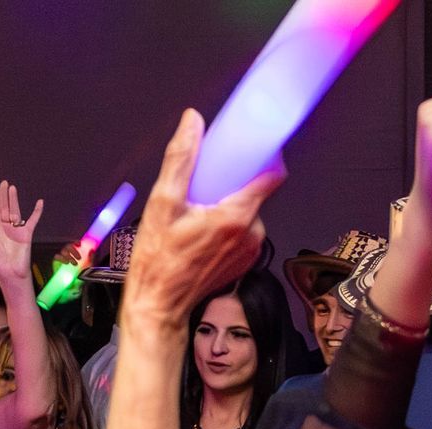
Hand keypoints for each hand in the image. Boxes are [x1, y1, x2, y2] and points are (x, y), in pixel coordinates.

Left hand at [0, 181, 44, 283]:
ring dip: (14, 200)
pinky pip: (32, 221)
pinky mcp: (26, 235)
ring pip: (16, 211)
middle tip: (5, 183)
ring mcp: (17, 231)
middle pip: (6, 207)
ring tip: (13, 188)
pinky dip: (37, 212)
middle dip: (5, 195)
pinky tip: (40, 202)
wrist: (10, 276)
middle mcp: (8, 229)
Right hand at [121, 109, 281, 334]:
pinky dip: (229, 222)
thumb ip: (181, 159)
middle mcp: (252, 234)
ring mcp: (251, 250)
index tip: (252, 142)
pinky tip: (204, 226)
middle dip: (237, 179)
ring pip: (249, 211)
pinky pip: (244, 230)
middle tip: (208, 179)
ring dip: (230, 202)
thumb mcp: (163, 202)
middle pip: (256, 191)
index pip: (272, 175)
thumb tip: (193, 121)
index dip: (266, 154)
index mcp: (237, 217)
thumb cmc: (159, 258)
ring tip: (199, 207)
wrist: (160, 303)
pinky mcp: (245, 261)